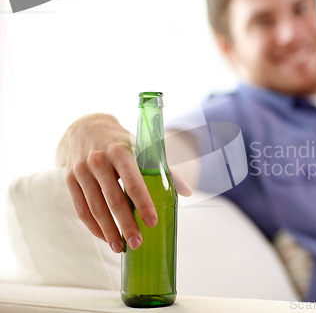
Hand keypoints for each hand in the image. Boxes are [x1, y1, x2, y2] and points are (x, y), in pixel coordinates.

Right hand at [56, 113, 192, 252]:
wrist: (87, 126)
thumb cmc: (123, 142)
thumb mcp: (144, 148)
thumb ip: (166, 169)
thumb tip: (187, 192)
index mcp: (121, 152)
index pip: (133, 182)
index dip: (143, 204)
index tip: (152, 222)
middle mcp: (98, 160)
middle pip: (113, 199)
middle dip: (126, 224)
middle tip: (137, 242)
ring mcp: (81, 170)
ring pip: (95, 208)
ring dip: (108, 231)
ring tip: (120, 247)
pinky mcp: (69, 179)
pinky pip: (81, 208)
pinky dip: (92, 226)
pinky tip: (104, 237)